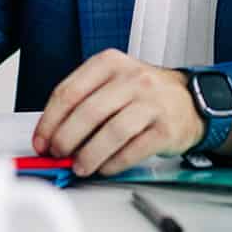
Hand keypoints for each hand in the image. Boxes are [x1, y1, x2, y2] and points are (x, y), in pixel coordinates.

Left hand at [31, 50, 203, 175]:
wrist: (190, 102)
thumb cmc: (144, 94)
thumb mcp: (113, 83)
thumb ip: (83, 102)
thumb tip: (52, 136)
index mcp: (110, 63)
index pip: (69, 91)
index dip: (49, 121)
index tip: (41, 141)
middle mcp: (132, 79)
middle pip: (88, 112)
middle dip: (65, 140)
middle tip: (58, 155)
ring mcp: (152, 102)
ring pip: (111, 133)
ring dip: (89, 155)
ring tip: (80, 167)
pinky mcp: (166, 128)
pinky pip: (132, 150)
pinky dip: (113, 163)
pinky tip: (104, 167)